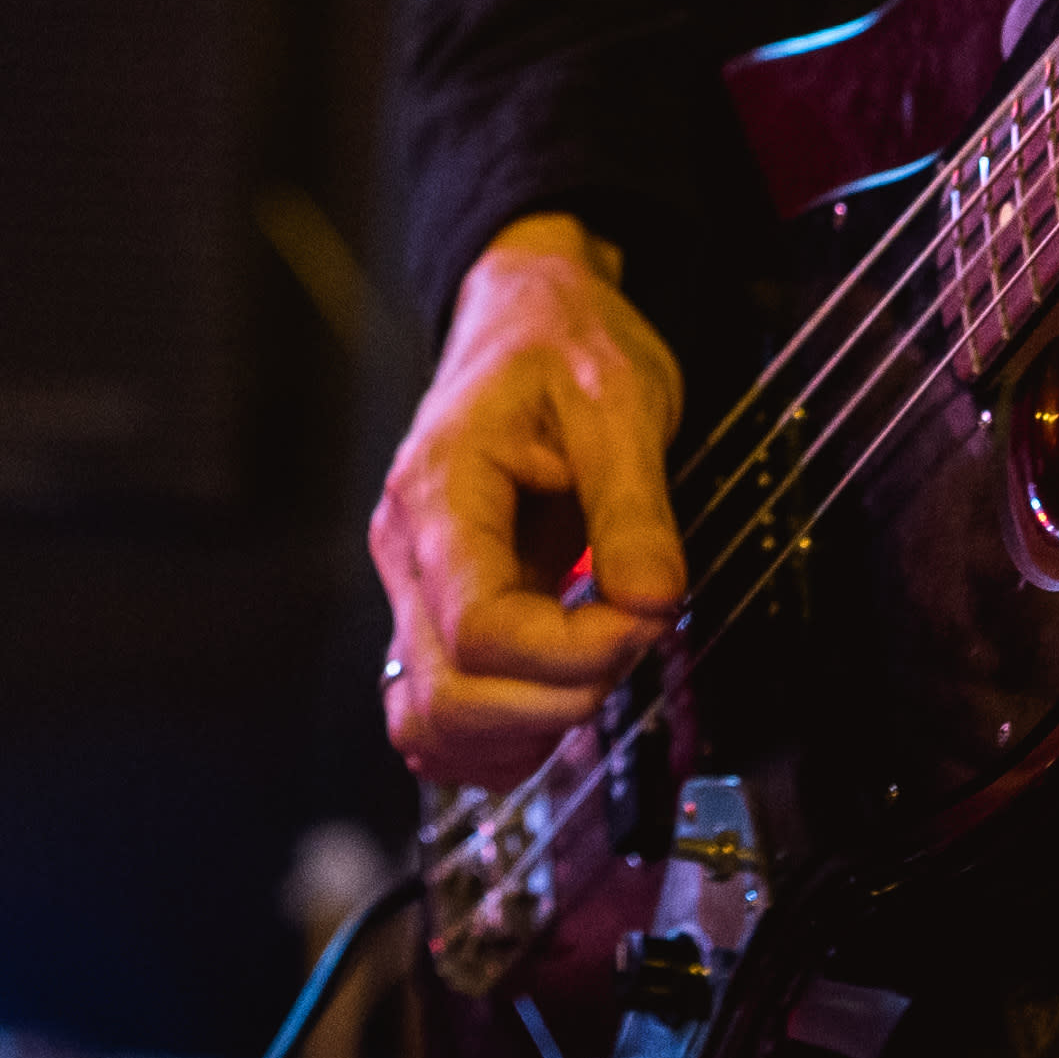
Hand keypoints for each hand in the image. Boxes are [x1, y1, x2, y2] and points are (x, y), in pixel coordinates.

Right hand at [368, 218, 689, 789]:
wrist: (524, 318)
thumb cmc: (564, 345)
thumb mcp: (620, 401)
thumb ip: (635, 507)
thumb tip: (653, 603)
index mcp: (439, 491)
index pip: (479, 628)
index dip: (571, 652)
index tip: (646, 618)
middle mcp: (405, 551)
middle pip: (447, 695)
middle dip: (556, 702)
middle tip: (629, 643)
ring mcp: (410, 589)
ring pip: (427, 725)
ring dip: (522, 735)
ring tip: (597, 673)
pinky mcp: (432, 614)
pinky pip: (434, 717)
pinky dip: (496, 739)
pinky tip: (558, 701)